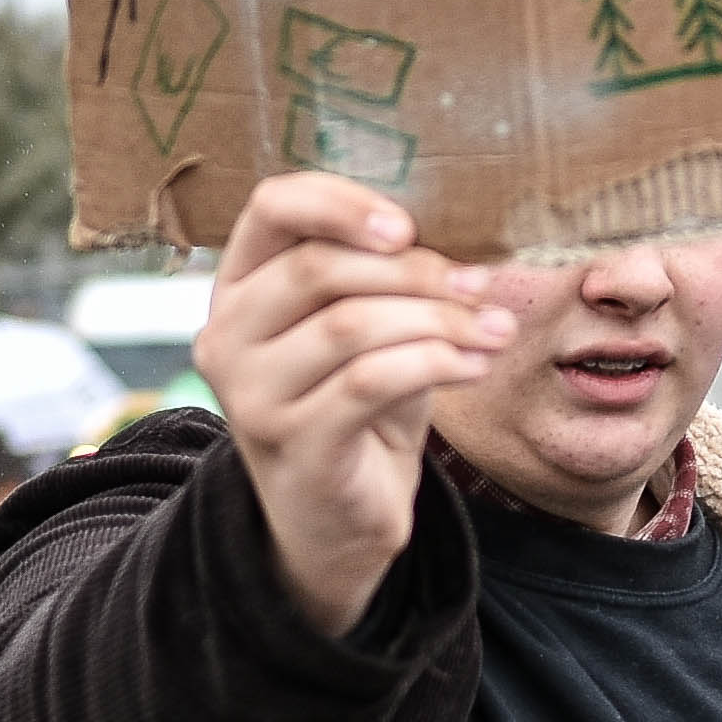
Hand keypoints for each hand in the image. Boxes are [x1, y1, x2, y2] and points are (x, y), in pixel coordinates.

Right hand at [194, 175, 514, 638]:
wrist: (337, 518)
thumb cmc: (356, 409)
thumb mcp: (368, 333)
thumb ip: (388, 283)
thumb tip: (464, 254)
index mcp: (238, 287)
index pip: (273, 208)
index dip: (343, 203)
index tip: (409, 227)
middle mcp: (227, 335)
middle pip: (320, 268)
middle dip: (416, 273)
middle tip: (481, 287)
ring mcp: (251, 393)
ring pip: (351, 325)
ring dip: (439, 321)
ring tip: (495, 331)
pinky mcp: (294, 441)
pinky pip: (371, 381)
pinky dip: (436, 363)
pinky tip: (476, 364)